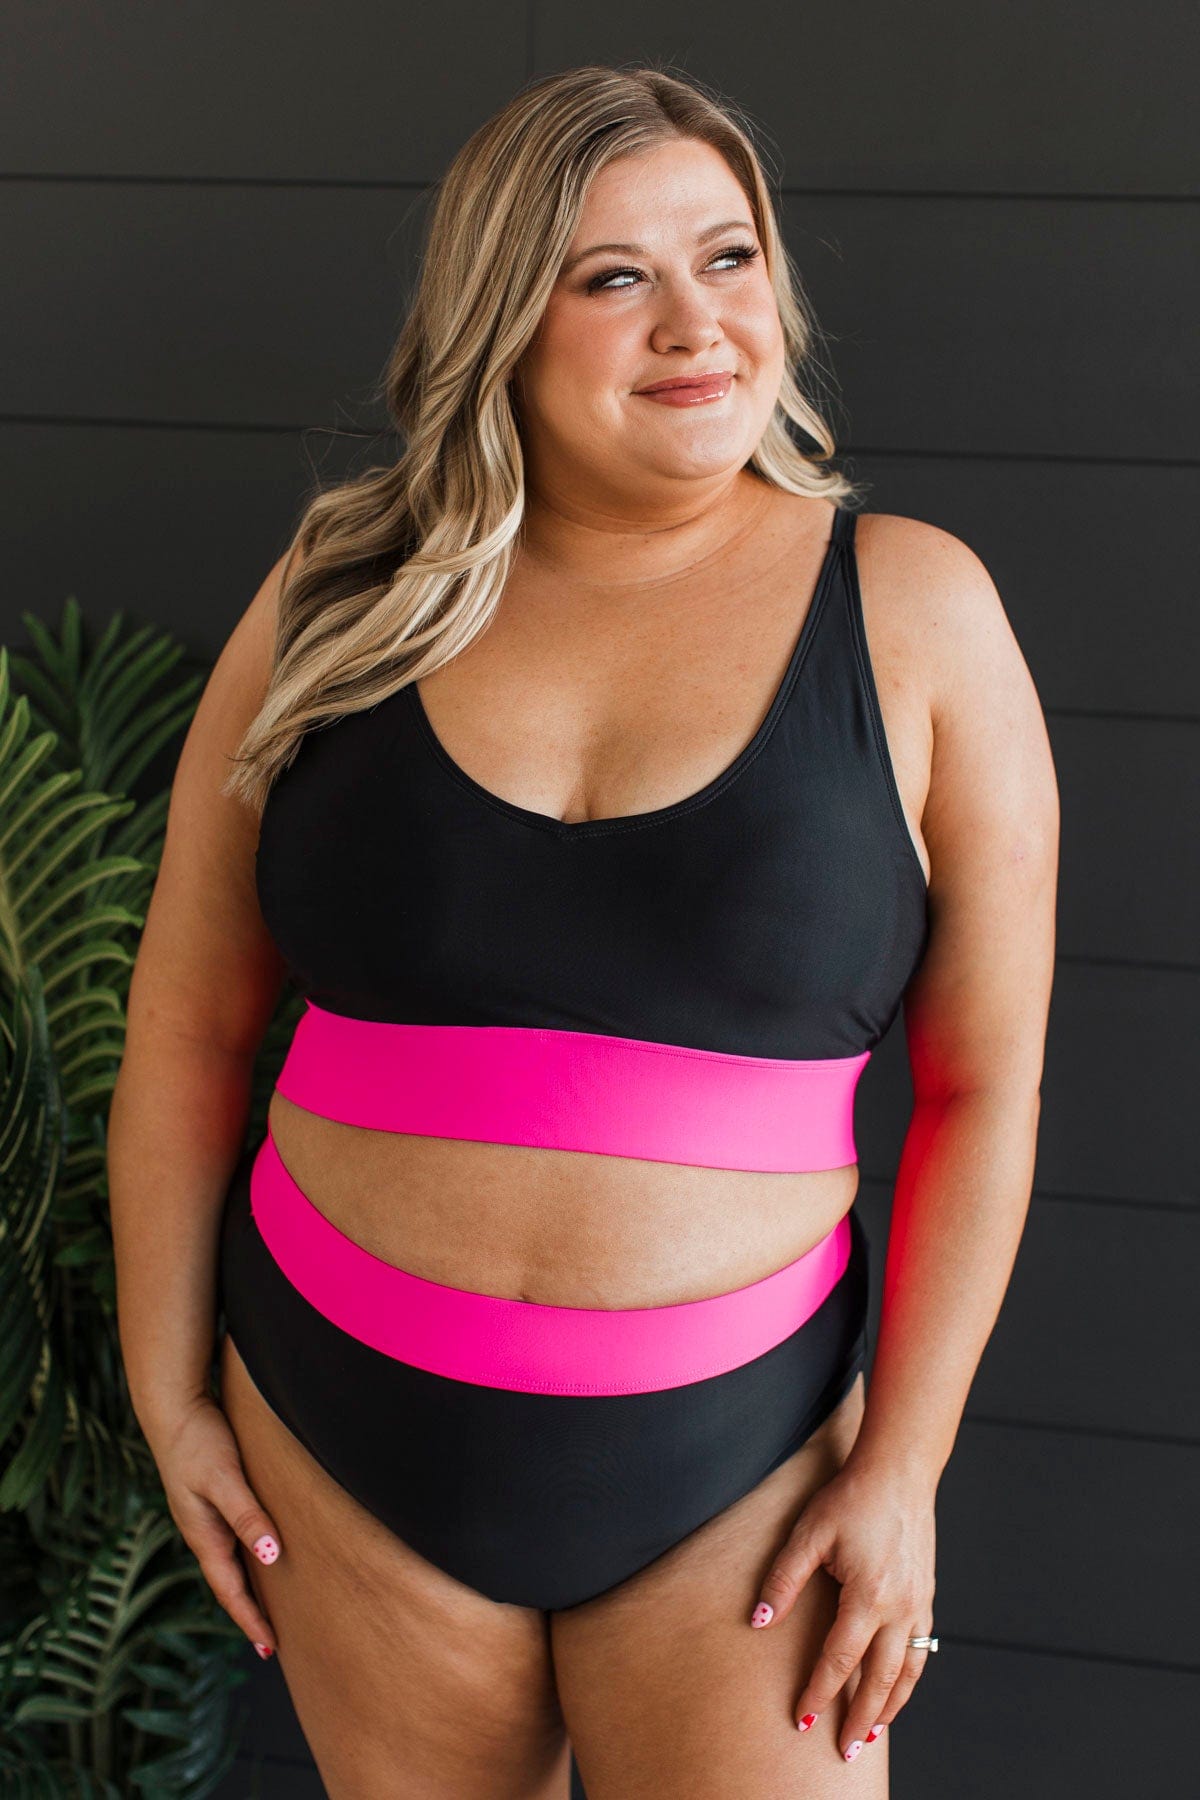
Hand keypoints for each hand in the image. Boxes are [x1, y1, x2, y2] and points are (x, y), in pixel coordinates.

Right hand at [144, 1395, 284, 1659]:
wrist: (174, 1405)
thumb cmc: (199, 1441)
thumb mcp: (225, 1479)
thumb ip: (247, 1516)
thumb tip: (271, 1558)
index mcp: (204, 1535)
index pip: (230, 1590)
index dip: (251, 1619)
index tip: (270, 1648)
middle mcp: (203, 1531)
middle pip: (229, 1583)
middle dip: (249, 1612)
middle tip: (272, 1643)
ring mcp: (205, 1515)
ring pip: (231, 1561)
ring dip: (249, 1587)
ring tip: (270, 1607)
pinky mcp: (211, 1496)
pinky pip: (233, 1539)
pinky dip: (248, 1557)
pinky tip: (261, 1554)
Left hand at [748, 1457, 936, 1760]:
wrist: (900, 1471)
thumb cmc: (851, 1497)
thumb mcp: (809, 1533)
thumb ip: (784, 1580)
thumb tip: (758, 1622)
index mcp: (868, 1596)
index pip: (839, 1659)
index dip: (819, 1692)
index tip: (803, 1720)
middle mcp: (899, 1607)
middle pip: (880, 1678)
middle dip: (860, 1718)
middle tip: (844, 1751)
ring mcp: (918, 1603)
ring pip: (908, 1671)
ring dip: (890, 1706)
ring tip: (872, 1732)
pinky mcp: (926, 1594)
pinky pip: (922, 1649)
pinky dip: (909, 1677)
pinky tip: (897, 1687)